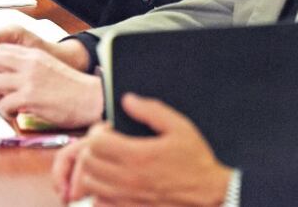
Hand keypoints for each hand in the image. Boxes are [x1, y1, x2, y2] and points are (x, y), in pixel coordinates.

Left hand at [0, 44, 103, 127]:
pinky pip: (3, 105)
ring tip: (5, 105)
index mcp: (34, 55)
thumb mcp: (48, 68)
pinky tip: (16, 114)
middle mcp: (29, 64)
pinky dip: (5, 112)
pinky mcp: (31, 98)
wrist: (91, 98)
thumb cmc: (72, 88)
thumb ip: (28, 67)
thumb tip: (4, 76)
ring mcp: (29, 80)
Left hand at [58, 95, 232, 205]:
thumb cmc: (195, 159)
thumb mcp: (179, 127)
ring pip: (90, 183)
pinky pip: (99, 203)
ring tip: (107, 161)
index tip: (108, 128)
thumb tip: (127, 100)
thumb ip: (151, 110)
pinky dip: (98, 192)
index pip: (96, 143)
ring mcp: (126, 197)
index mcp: (138, 155)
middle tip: (105, 143)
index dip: (97, 132)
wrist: (208, 193)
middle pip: (88, 162)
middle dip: (92, 148)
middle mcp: (127, 178)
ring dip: (93, 170)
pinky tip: (111, 182)